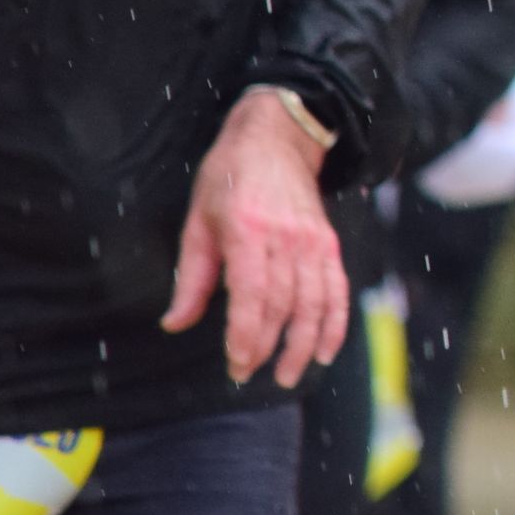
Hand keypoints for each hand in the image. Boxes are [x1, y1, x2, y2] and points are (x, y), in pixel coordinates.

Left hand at [160, 89, 346, 387]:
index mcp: (248, 230)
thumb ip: (191, 277)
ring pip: (315, 303)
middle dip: (266, 346)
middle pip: (283, 304)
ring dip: (303, 344)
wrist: (278, 139)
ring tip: (287, 375)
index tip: (237, 363)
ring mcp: (314, 241)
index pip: (253, 293)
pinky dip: (335, 323)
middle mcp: (287, 237)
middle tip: (247, 374)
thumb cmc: (228, 178)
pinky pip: (338, 289)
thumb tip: (176, 323)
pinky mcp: (330, 244)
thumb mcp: (197, 221)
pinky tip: (325, 351)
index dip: (247, 333)